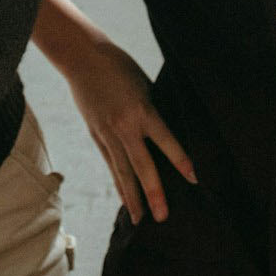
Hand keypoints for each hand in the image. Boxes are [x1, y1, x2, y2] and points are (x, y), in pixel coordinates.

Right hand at [64, 36, 196, 221]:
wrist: (82, 56)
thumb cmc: (119, 66)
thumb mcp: (145, 85)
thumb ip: (153, 111)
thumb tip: (166, 136)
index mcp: (141, 110)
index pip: (165, 140)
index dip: (180, 160)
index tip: (194, 178)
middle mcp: (124, 126)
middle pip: (141, 166)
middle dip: (153, 193)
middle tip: (162, 217)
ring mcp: (107, 133)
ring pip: (122, 171)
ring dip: (132, 197)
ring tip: (140, 219)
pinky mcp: (96, 135)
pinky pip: (110, 164)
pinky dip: (118, 183)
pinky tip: (125, 199)